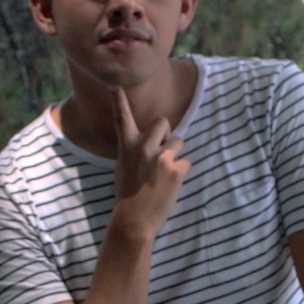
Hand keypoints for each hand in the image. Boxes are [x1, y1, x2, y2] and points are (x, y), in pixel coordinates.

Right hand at [110, 87, 189, 239]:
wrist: (134, 220)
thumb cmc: (127, 196)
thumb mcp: (124, 167)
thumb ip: (135, 150)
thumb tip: (152, 143)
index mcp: (127, 146)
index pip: (122, 117)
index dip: (119, 99)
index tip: (116, 83)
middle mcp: (143, 147)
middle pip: (164, 122)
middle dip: (167, 134)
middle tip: (162, 153)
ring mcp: (161, 157)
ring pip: (179, 142)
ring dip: (175, 154)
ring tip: (164, 174)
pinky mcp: (177, 169)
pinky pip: (187, 161)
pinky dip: (182, 172)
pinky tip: (171, 185)